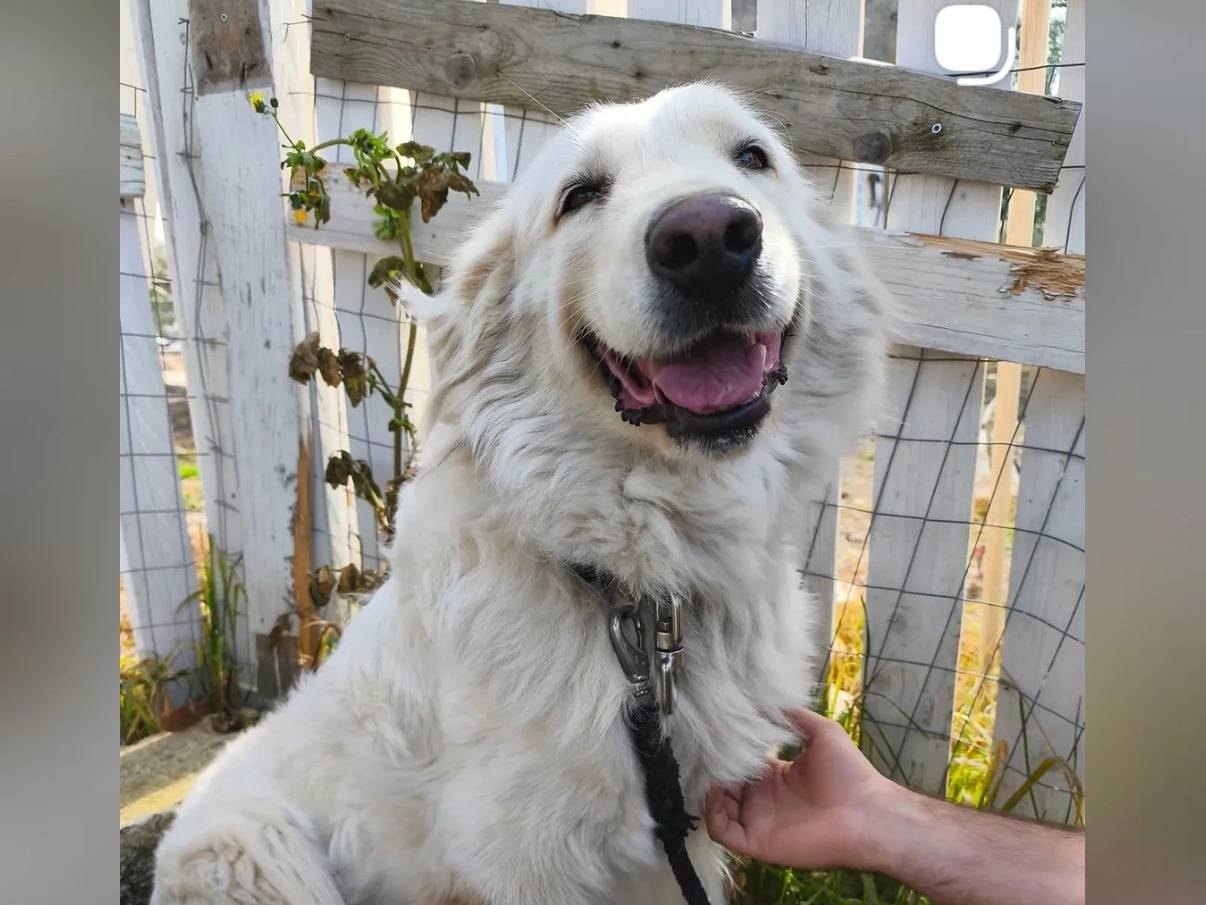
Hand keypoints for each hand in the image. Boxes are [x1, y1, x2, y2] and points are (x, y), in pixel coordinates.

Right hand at [703, 708, 893, 870]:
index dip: (728, 750)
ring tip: (713, 769)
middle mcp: (763, 799)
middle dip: (714, 768)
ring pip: (717, 808)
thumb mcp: (822, 732)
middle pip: (724, 785)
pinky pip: (723, 831)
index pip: (739, 764)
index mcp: (776, 775)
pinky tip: (719, 791)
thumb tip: (768, 698)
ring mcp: (759, 821)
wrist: (868, 813)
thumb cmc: (849, 773)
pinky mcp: (757, 841)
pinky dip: (712, 812)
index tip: (719, 733)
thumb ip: (794, 716)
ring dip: (709, 789)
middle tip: (708, 752)